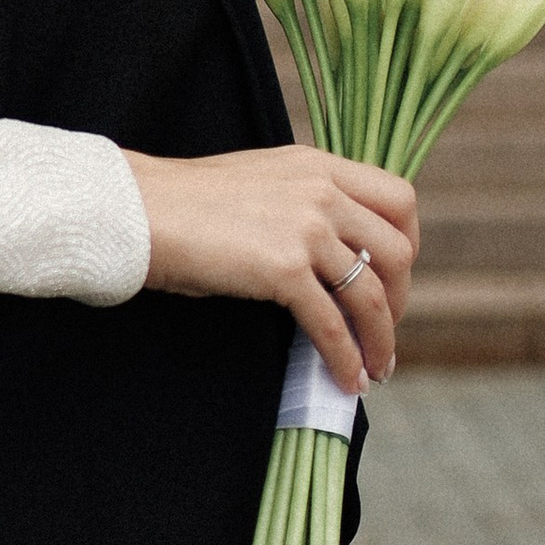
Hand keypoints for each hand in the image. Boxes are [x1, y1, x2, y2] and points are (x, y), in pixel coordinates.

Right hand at [119, 144, 418, 394]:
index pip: (399, 199)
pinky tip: (346, 379)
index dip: (408, 244)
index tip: (393, 278)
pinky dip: (345, 358)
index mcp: (318, 165)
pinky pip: (332, 324)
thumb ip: (301, 203)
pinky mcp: (284, 268)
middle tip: (384, 330)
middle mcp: (321, 191)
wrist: (136, 211)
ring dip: (381, 340)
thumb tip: (331, 253)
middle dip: (400, 298)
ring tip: (377, 370)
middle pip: (396, 251)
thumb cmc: (183, 205)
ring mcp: (306, 228)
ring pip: (371, 294)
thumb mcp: (259, 183)